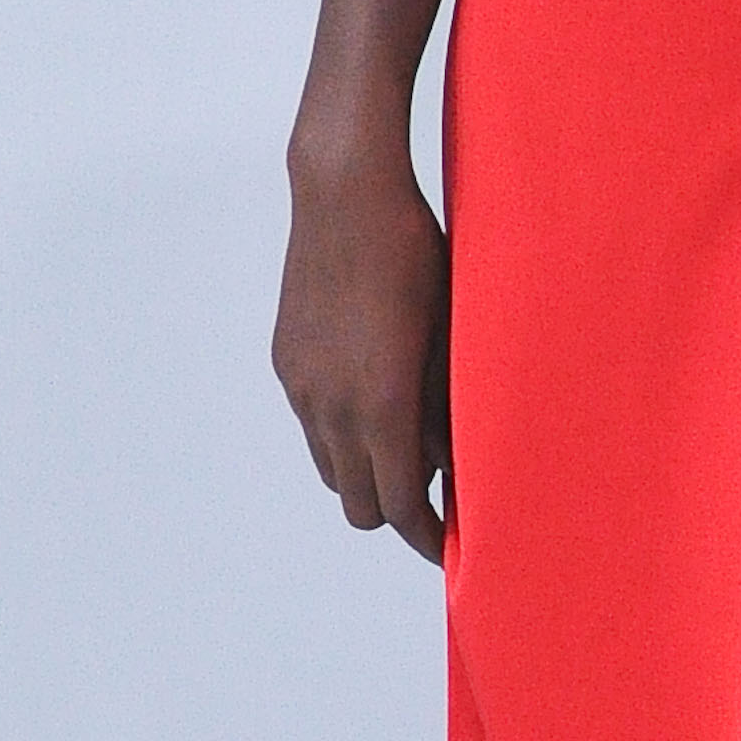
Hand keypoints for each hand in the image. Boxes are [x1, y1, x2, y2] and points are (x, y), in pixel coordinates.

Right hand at [273, 138, 451, 562]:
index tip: (454, 546)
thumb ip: (445, 406)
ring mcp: (302, 385)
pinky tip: (374, 402)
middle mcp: (332, 406)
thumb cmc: (419, 256)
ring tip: (409, 450)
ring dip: (366, 474)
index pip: (401, 505)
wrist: (346, 193)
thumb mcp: (450, 335)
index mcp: (381, 405)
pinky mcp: (286, 361)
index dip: (428, 536)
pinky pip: (312, 425)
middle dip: (399, 513)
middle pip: (360, 504)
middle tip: (438, 503)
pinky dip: (342, 434)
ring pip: (331, 468)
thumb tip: (448, 462)